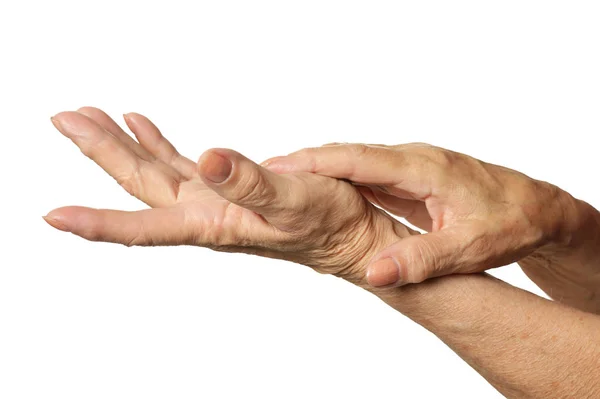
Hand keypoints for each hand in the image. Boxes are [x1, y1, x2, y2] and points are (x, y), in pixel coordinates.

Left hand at [43, 108, 411, 283]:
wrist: (347, 234)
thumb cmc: (328, 226)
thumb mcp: (294, 201)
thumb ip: (250, 183)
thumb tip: (210, 158)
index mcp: (213, 223)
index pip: (143, 227)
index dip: (98, 222)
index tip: (54, 217)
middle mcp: (204, 215)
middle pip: (140, 183)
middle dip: (100, 152)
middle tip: (65, 118)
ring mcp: (212, 201)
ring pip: (155, 171)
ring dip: (122, 145)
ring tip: (91, 117)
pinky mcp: (226, 189)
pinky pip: (181, 164)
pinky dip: (158, 144)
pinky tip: (142, 126)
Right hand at [263, 143, 584, 286]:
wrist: (536, 207)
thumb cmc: (508, 222)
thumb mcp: (468, 248)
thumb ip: (420, 259)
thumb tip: (373, 273)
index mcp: (422, 168)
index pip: (358, 159)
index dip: (315, 161)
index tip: (277, 166)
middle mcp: (411, 159)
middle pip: (348, 155)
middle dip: (305, 162)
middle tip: (262, 174)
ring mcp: (409, 166)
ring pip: (354, 162)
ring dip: (317, 169)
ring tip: (278, 182)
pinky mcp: (409, 176)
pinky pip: (365, 173)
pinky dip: (336, 178)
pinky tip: (317, 190)